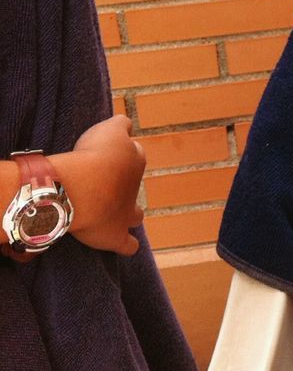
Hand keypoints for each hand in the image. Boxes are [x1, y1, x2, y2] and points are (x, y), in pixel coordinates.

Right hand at [59, 115, 146, 255]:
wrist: (79, 188)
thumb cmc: (92, 156)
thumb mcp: (109, 130)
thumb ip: (121, 125)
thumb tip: (126, 124)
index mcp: (133, 161)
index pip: (133, 155)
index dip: (120, 155)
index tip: (107, 157)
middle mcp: (133, 188)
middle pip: (134, 186)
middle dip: (125, 186)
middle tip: (107, 187)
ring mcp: (126, 214)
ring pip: (135, 215)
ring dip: (130, 215)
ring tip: (119, 216)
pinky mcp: (114, 236)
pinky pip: (127, 245)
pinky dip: (127, 246)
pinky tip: (127, 246)